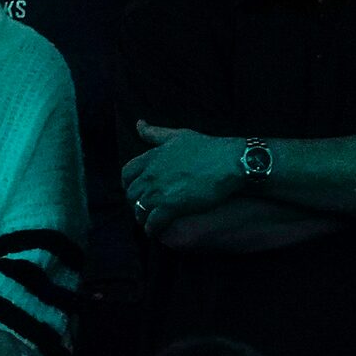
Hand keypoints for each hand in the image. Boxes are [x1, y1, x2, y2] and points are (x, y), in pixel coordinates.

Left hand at [122, 122, 245, 233]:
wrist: (228, 162)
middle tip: (142, 207)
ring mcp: (159, 191)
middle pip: (131, 194)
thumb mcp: (178, 135)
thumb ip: (155, 133)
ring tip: (147, 222)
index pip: (126, 173)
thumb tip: (138, 123)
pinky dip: (151, 228)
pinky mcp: (171, 206)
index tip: (134, 189)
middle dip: (134, 202)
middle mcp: (150, 175)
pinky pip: (153, 222)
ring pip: (139, 209)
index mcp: (151, 157)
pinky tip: (154, 232)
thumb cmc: (207, 147)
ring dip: (141, 216)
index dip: (128, 184)